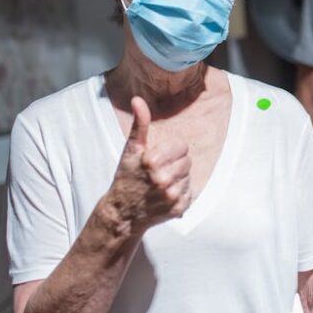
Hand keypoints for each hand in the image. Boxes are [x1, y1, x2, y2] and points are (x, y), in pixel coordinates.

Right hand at [106, 97, 191, 232]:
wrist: (122, 212)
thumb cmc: (127, 176)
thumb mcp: (131, 149)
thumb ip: (139, 124)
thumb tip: (138, 100)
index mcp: (152, 161)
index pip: (182, 147)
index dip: (171, 151)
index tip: (158, 158)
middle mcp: (163, 179)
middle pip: (187, 162)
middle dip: (175, 164)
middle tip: (159, 171)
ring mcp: (171, 196)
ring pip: (189, 177)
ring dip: (177, 179)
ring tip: (160, 184)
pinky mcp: (178, 209)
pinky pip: (189, 193)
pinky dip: (180, 194)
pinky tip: (165, 195)